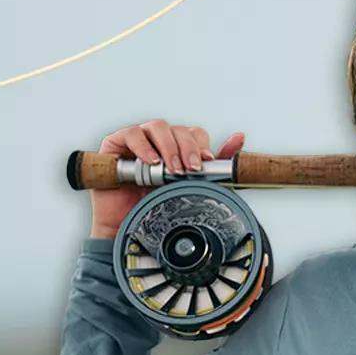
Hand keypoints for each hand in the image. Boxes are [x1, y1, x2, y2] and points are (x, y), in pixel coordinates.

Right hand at [88, 120, 245, 239]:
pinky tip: (150, 161)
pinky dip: (143, 146)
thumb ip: (214, 165)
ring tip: (171, 169)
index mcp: (176, 146)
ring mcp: (137, 139)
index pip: (193, 133)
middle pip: (178, 129)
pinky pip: (131, 134)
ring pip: (158, 126)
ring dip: (169, 147)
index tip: (204, 164)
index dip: (200, 146)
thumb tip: (240, 138)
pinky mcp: (115, 143)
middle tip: (189, 170)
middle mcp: (158, 139)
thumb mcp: (190, 185)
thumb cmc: (155, 206)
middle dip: (187, 148)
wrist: (125, 227)